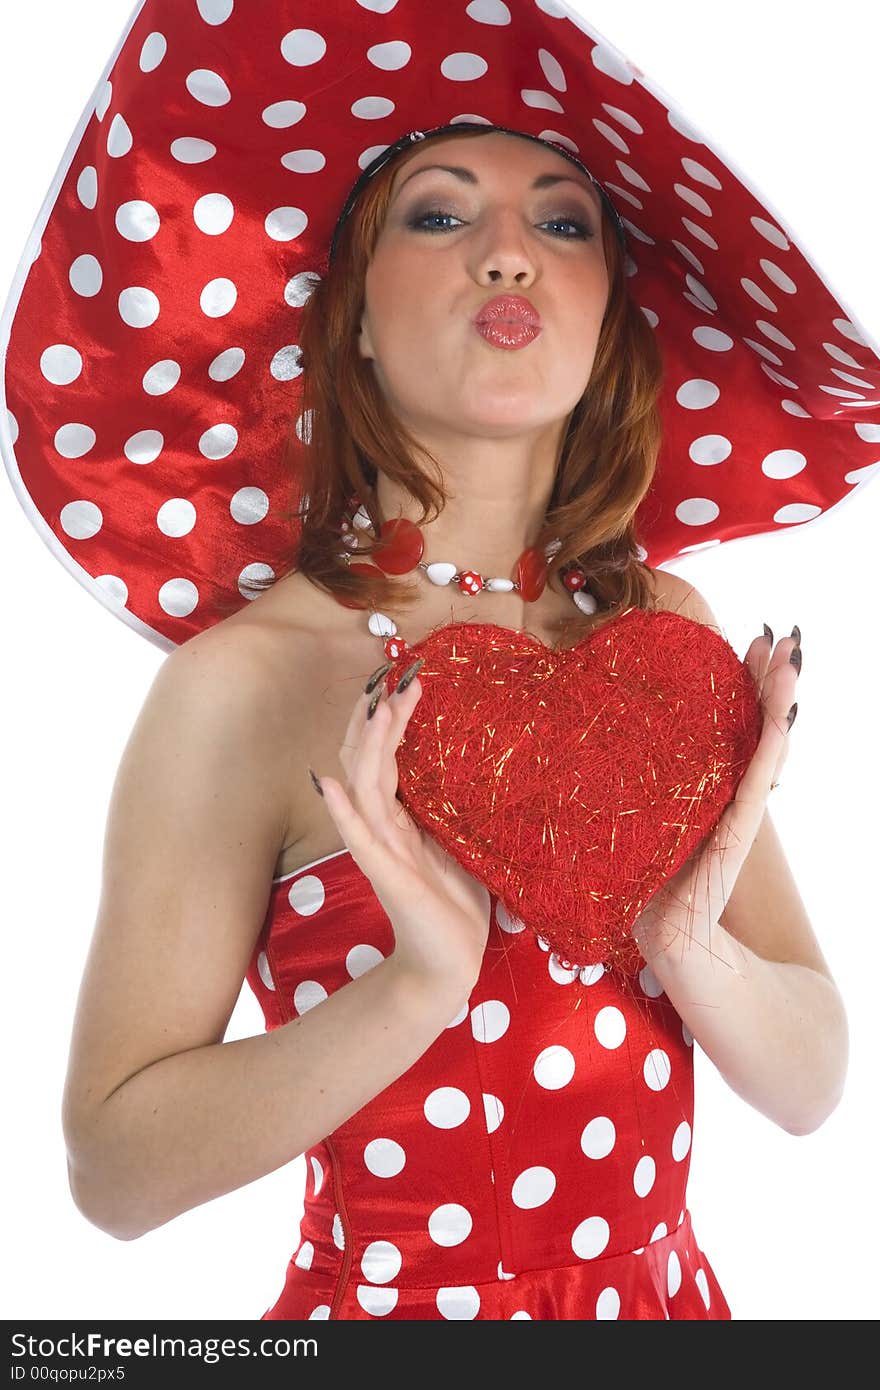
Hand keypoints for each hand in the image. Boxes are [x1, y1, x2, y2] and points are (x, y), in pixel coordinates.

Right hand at [309, 659, 491, 994]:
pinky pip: (358, 838)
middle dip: (379, 718)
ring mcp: (379, 850)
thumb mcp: (460, 844)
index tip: (407, 681)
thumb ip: (449, 810)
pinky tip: (330, 785)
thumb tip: (466, 768)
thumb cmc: (455, 906)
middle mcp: (382, 828)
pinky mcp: (386, 876)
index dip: (390, 720)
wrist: (449, 963)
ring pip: (364, 787)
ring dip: (369, 746)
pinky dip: (343, 810)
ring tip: (381, 708)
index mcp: (399, 819)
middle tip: (399, 676)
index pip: (384, 758)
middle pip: (367, 761)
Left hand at [632, 626, 799, 963]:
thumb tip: (582, 741)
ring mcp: (736, 815)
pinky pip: (756, 786)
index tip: (747, 639)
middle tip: (781, 634)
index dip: (736, 682)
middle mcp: (724, 795)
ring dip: (778, 702)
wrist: (671, 950)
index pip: (724, 724)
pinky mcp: (736, 838)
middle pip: (751, 725)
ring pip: (763, 746)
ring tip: (792, 658)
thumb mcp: (629, 824)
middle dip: (766, 679)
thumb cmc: (640, 889)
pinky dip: (770, 749)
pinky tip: (782, 718)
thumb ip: (622, 789)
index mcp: (699, 787)